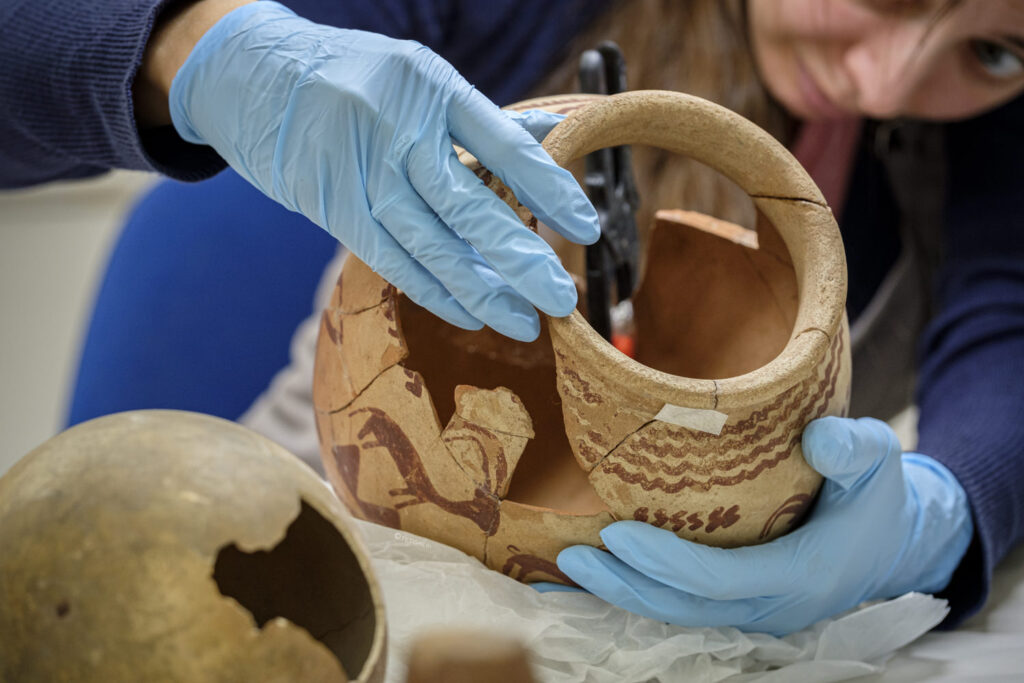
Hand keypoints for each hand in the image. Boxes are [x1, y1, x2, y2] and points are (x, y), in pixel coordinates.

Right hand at [165, 1, 597, 340]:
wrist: (255, 73)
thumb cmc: (355, 76)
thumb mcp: (420, 77)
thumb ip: (481, 117)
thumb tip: (552, 135)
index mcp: (433, 87)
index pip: (506, 145)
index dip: (550, 190)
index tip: (586, 228)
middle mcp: (399, 128)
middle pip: (470, 205)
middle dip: (520, 258)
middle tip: (561, 299)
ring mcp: (362, 170)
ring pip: (430, 244)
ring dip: (479, 290)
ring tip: (522, 323)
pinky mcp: (332, 205)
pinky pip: (389, 258)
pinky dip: (430, 290)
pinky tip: (468, 315)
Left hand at [555, 416, 973, 634]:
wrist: (892, 541)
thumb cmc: (877, 497)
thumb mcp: (879, 462)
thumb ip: (855, 450)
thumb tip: (820, 439)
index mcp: (802, 575)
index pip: (719, 578)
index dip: (664, 561)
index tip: (616, 531)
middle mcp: (773, 606)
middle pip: (685, 607)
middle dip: (625, 584)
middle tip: (569, 553)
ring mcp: (756, 611)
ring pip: (679, 613)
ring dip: (624, 591)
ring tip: (570, 561)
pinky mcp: (743, 605)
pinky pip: (685, 605)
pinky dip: (642, 589)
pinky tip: (605, 567)